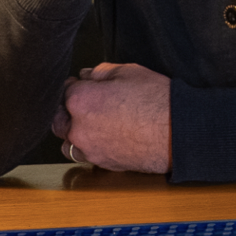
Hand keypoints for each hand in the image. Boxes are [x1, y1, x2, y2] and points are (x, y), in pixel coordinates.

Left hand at [51, 62, 172, 172]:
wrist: (176, 131)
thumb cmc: (157, 101)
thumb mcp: (130, 71)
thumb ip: (102, 71)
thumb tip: (89, 75)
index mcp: (80, 100)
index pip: (66, 89)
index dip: (77, 84)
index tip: (84, 83)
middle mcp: (77, 127)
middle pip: (59, 118)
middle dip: (68, 109)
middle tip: (85, 103)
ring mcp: (88, 148)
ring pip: (66, 142)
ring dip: (74, 132)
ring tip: (91, 124)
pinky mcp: (101, 163)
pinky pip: (84, 155)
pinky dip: (88, 147)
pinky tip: (102, 139)